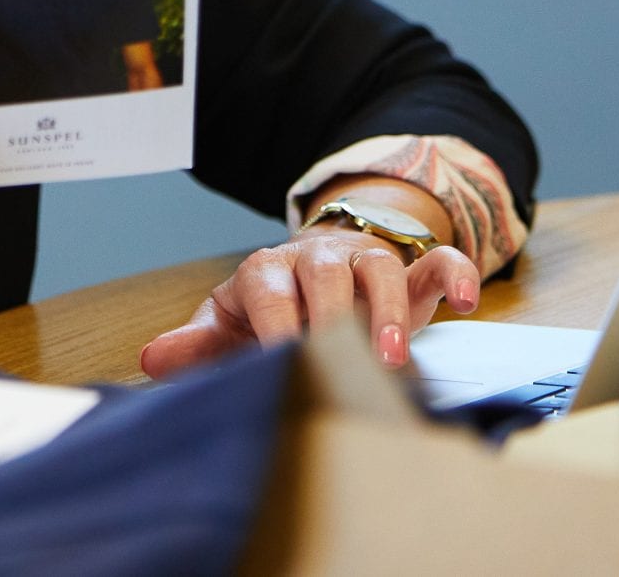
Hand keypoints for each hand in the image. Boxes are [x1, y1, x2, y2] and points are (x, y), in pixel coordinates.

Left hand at [137, 229, 480, 378]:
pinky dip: (456, 271)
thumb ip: (198, 345)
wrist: (307, 272)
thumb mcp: (228, 326)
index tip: (281, 362)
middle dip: (334, 316)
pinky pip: (437, 258)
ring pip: (382, 266)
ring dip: (388, 308)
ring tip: (393, 358)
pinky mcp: (408, 268)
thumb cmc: (265, 311)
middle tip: (341, 361)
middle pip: (325, 273)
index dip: (275, 324)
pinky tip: (466, 300)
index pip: (268, 290)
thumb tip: (152, 358)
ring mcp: (364, 259)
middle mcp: (316, 257)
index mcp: (266, 271)